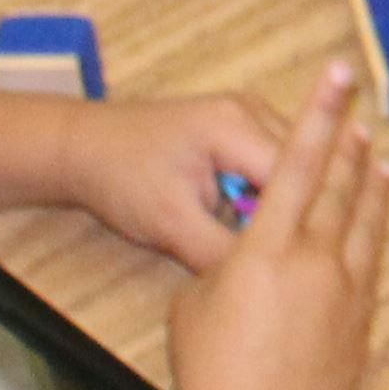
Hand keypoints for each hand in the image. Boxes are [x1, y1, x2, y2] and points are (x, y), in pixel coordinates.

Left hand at [60, 92, 285, 274]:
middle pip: (304, 165)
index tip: (302, 259)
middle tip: (291, 252)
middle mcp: (253, 110)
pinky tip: (255, 220)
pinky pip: (273, 163)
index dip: (302, 218)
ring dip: (284, 201)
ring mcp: (248, 114)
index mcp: (236, 125)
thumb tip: (266, 279)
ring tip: (270, 238)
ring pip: (293, 165)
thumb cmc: (122, 179)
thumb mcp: (169, 223)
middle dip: (298, 208)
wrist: (84, 148)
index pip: (297, 174)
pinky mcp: (240, 127)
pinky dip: (270, 193)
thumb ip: (219, 251)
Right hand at [161, 65, 387, 389]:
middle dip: (350, 145)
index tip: (339, 75)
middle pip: (341, 186)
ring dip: (373, 187)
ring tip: (380, 160)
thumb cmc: (207, 367)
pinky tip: (377, 229)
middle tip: (360, 116)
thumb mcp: (197, 297)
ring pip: (366, 224)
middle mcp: (315, 259)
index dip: (319, 113)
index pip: (298, 160)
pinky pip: (371, 268)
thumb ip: (227, 262)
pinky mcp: (360, 325)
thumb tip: (250, 258)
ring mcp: (345, 292)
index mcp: (267, 245)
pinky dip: (374, 239)